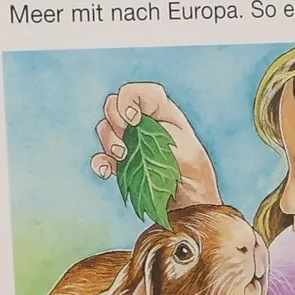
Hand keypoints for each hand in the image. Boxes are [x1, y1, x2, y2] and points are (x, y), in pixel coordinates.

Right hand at [89, 80, 221, 207]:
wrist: (189, 202)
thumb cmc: (194, 172)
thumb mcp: (185, 146)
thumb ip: (160, 130)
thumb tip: (133, 123)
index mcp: (161, 112)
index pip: (138, 92)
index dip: (129, 98)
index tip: (134, 118)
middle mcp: (143, 123)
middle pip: (114, 106)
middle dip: (115, 121)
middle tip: (129, 139)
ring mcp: (130, 142)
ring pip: (105, 129)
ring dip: (109, 141)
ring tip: (123, 157)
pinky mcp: (122, 163)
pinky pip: (101, 157)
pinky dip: (100, 162)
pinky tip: (106, 171)